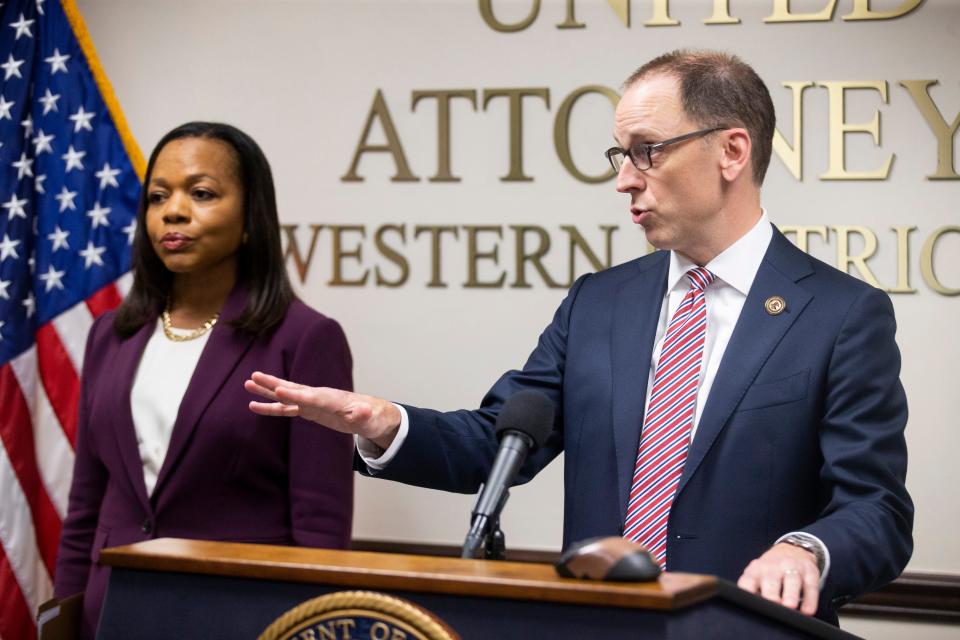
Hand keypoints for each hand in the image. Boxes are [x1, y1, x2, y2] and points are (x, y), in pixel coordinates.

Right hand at [245, 371, 400, 448]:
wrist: (371, 414)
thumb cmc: (371, 416)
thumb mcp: (369, 418)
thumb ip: (363, 414)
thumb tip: (364, 410)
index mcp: (331, 399)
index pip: (310, 397)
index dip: (295, 394)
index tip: (278, 390)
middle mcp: (318, 397)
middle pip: (293, 389)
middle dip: (273, 384)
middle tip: (254, 376)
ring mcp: (312, 402)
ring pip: (285, 396)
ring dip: (267, 391)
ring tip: (247, 384)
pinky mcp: (308, 410)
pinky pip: (286, 408)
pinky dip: (272, 406)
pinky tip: (255, 405)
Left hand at [736, 542, 819, 615]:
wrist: (792, 550)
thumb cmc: (770, 571)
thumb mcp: (757, 576)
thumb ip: (752, 590)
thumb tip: (752, 609)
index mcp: (757, 569)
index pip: (748, 579)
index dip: (747, 589)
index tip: (749, 600)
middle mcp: (774, 566)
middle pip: (771, 579)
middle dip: (771, 592)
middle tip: (772, 602)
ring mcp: (793, 567)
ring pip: (792, 580)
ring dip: (790, 594)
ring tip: (790, 606)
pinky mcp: (810, 573)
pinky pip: (811, 586)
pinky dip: (810, 600)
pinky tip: (807, 611)